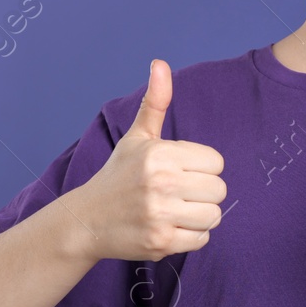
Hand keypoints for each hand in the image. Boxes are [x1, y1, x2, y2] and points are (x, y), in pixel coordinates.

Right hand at [79, 59, 226, 261]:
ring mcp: (160, 215)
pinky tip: (170, 227)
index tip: (181, 172)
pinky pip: (202, 239)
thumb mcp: (137, 137)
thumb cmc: (119, 176)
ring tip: (177, 210)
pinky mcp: (160, 242)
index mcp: (160, 154)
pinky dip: (191, 236)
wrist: (86, 220)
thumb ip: (156, 102)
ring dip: (200, 216)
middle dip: (204, 193)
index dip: (202, 168)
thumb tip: (160, 63)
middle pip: (220, 190)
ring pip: (214, 216)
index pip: (216, 162)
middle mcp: (161, 183)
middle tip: (179, 194)